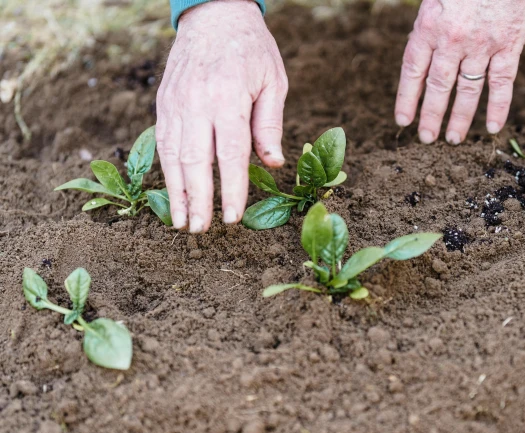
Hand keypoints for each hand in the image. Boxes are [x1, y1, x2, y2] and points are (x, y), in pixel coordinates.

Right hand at [156, 0, 287, 232]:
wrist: (214, 15)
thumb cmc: (252, 50)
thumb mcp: (273, 81)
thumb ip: (269, 124)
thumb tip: (273, 165)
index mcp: (228, 97)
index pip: (230, 154)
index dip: (230, 189)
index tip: (232, 218)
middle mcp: (197, 102)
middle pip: (195, 161)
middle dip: (199, 200)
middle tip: (202, 230)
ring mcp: (176, 103)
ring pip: (172, 155)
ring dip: (176, 192)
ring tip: (182, 222)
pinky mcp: (164, 103)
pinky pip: (162, 142)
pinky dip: (166, 171)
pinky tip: (172, 193)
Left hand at [394, 0, 524, 144]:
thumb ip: (429, 20)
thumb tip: (422, 47)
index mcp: (430, 23)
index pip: (413, 69)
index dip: (407, 98)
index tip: (403, 120)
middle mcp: (453, 39)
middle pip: (438, 86)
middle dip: (431, 116)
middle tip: (426, 138)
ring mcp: (483, 44)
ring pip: (468, 90)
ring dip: (460, 118)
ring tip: (453, 139)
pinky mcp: (510, 44)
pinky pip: (503, 82)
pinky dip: (499, 106)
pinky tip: (494, 127)